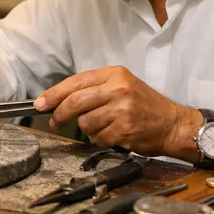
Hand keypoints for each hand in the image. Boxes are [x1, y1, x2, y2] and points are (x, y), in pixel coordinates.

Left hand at [34, 66, 189, 155]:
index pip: (76, 82)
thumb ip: (94, 89)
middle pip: (75, 101)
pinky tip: (113, 134)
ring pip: (85, 122)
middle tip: (54, 122)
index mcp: (115, 74)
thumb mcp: (122, 86)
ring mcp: (122, 109)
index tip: (40, 103)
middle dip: (60, 114)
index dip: (54, 93)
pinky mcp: (124, 129)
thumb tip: (58, 100)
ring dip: (87, 129)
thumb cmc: (145, 105)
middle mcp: (118, 88)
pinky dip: (101, 139)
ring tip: (102, 126)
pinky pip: (98, 137)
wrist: (173, 124)